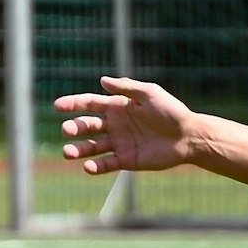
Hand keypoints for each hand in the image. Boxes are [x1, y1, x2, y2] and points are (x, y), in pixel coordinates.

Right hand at [55, 76, 199, 174]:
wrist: (190, 136)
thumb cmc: (172, 112)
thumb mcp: (150, 94)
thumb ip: (127, 87)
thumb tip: (102, 80)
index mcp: (117, 107)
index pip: (89, 104)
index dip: (73, 104)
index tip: (57, 106)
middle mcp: (115, 125)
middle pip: (87, 126)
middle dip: (74, 128)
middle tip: (66, 131)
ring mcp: (119, 143)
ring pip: (92, 147)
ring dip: (79, 150)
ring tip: (68, 152)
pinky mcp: (127, 160)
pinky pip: (107, 164)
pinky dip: (96, 166)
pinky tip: (88, 167)